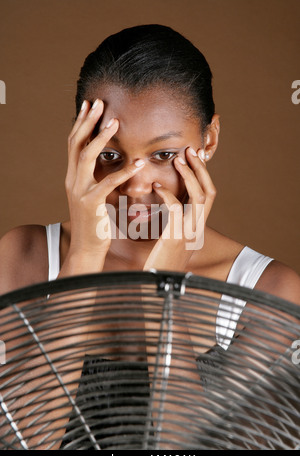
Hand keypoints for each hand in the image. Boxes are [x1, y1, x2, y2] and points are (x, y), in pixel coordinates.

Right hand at [64, 99, 144, 272]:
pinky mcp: (91, 204)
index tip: (89, 105)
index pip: (73, 144)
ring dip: (101, 138)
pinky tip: (139, 163)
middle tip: (98, 103)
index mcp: (73, 177)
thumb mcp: (92, 196)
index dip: (81, 124)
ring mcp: (80, 192)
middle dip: (87, 122)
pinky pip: (108, 183)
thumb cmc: (94, 222)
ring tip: (115, 122)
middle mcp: (72, 181)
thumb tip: (107, 162)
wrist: (87, 248)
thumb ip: (95, 179)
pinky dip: (124, 172)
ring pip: (86, 157)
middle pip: (76, 144)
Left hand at [143, 146, 215, 271]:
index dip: (204, 175)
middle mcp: (198, 227)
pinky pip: (177, 209)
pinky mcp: (176, 237)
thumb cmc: (162, 263)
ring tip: (178, 159)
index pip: (209, 195)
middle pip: (209, 191)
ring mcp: (190, 232)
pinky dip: (168, 195)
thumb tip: (170, 204)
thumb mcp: (173, 239)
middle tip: (190, 149)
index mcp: (197, 226)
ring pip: (199, 196)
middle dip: (200, 169)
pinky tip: (157, 187)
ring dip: (189, 175)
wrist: (159, 286)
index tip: (195, 156)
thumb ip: (175, 221)